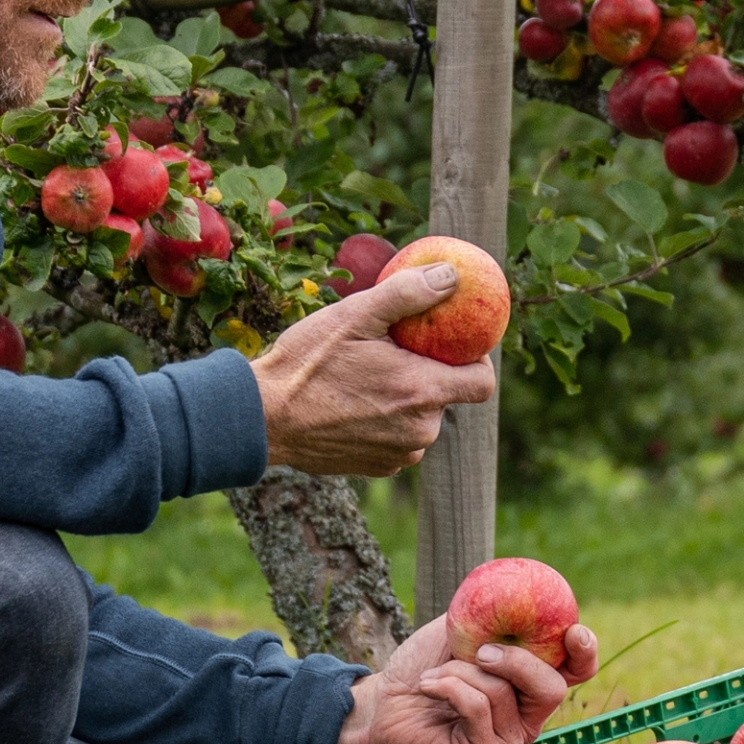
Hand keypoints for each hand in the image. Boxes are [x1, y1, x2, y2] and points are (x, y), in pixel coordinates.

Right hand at [250, 264, 497, 476]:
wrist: (261, 418)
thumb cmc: (306, 363)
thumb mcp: (355, 315)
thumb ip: (409, 293)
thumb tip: (451, 276)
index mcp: (422, 392)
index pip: (482, 382)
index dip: (474, 359)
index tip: (451, 343)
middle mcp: (419, 431)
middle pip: (448, 397)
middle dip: (429, 373)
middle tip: (393, 352)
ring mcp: (399, 455)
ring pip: (422, 419)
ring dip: (405, 398)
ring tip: (365, 378)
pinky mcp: (379, 467)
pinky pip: (399, 439)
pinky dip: (386, 421)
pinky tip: (353, 404)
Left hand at [332, 610, 603, 743]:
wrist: (382, 700)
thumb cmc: (423, 665)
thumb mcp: (459, 628)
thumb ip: (490, 612)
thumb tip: (514, 590)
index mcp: (529, 680)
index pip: (576, 671)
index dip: (584, 652)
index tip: (573, 631)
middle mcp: (526, 714)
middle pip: (551, 687)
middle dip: (517, 661)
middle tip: (481, 650)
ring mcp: (506, 738)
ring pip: (503, 693)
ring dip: (461, 671)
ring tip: (436, 673)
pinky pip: (478, 710)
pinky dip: (450, 687)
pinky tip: (429, 685)